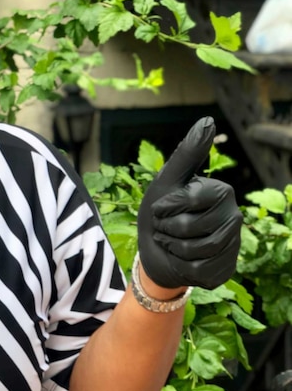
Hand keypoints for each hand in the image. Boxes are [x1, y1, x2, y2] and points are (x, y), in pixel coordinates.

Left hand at [137, 117, 241, 289]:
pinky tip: (182, 260)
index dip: (166, 207)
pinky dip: (181, 266)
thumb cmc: (160, 212)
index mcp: (221, 191)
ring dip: (172, 247)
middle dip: (167, 229)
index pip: (190, 200)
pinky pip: (199, 270)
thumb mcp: (166, 181)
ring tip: (171, 242)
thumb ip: (187, 153)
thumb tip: (208, 119)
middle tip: (165, 228)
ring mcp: (233, 244)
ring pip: (196, 251)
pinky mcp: (227, 268)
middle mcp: (235, 216)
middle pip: (192, 227)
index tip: (161, 208)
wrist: (155, 252)